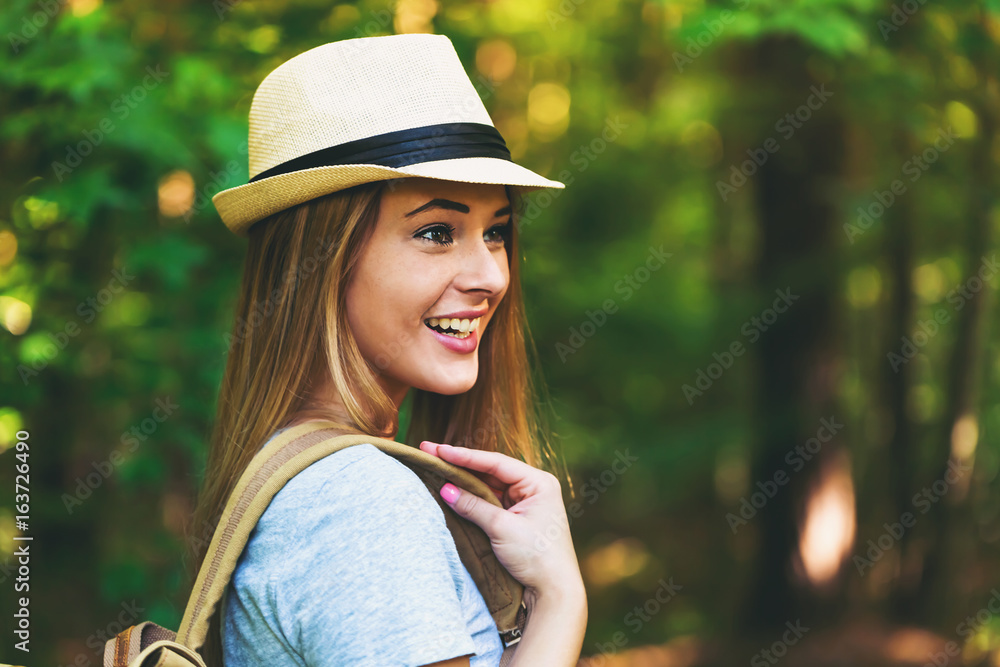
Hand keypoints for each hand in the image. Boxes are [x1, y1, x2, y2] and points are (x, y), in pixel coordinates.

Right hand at [419, 441, 584, 603]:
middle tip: (431, 451)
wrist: (554, 591)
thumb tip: (445, 489)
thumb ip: (473, 506)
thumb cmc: (536, 556)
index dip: (465, 456)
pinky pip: (490, 501)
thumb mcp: (502, 528)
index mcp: (539, 482)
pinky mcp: (517, 517)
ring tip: (436, 466)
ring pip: (488, 485)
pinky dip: (471, 496)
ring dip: (464, 479)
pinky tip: (452, 488)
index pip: (496, 462)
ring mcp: (525, 502)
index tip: (439, 449)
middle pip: (490, 471)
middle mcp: (533, 487)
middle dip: (461, 464)